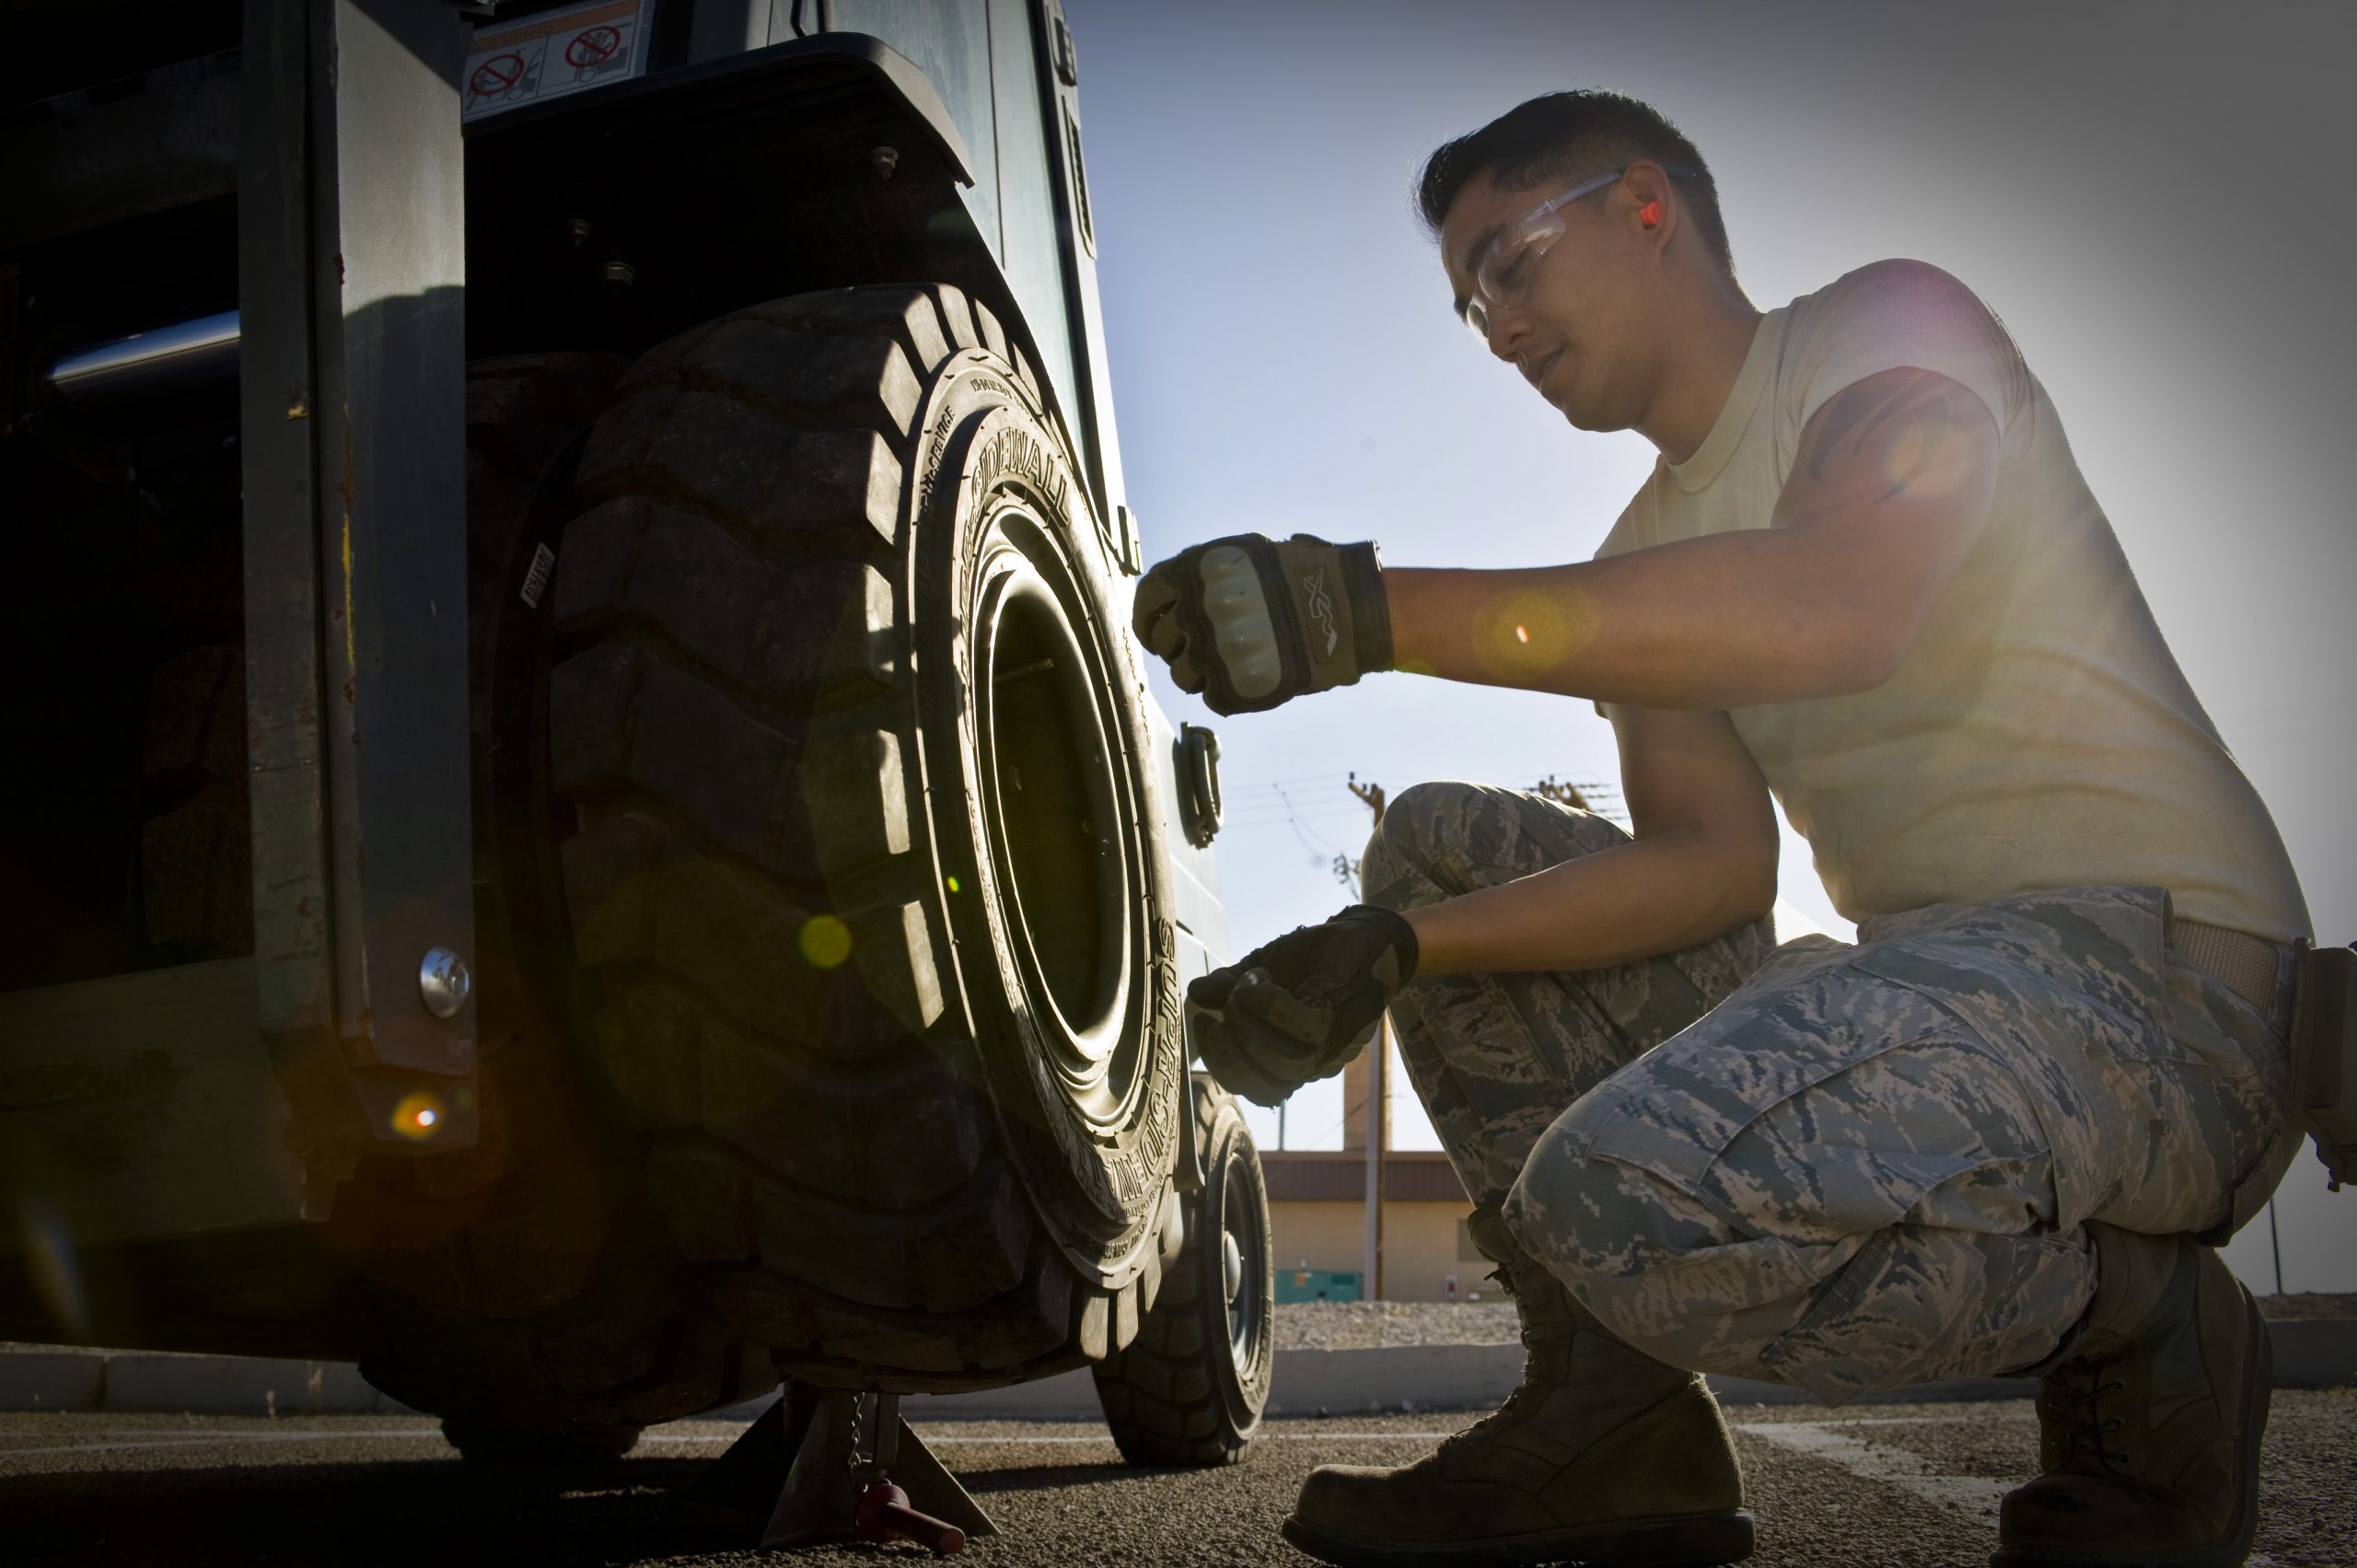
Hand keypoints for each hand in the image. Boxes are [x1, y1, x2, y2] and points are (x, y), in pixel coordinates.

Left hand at [1132, 534, 1391, 714]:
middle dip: (1176, 645)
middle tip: (1204, 645)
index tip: (1154, 627)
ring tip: (1233, 662)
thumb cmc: (1302, 576)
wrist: (1347, 612)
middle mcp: (1195, 614)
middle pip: (1162, 642)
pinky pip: (1211, 697)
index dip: (1147, 616)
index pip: (1147, 599)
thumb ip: (1203, 575)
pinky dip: (1226, 691)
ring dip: (1200, 672)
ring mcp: (1211, 655)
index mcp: (1194, 574)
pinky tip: (1250, 675)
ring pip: (1183, 675)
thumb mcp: (1246, 556)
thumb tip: (1171, 595)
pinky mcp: (1231, 689)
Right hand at [1185, 905, 1418, 1105]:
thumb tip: (1194, 995)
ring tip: (1243, 990)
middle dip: (1230, 1054)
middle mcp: (1312, 1060)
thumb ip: (1230, 986)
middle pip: (1266, 1088)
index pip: (1251, 1085)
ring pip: (1286, 1066)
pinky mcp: (1342, 1018)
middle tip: (1216, 1016)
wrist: (1365, 935)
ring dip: (1249, 1027)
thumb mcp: (1262, 968)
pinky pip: (1306, 1028)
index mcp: (1289, 1055)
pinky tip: (1259, 978)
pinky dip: (1271, 1005)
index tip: (1202, 1022)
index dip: (1219, 1062)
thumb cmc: (1315, 956)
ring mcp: (1330, 1043)